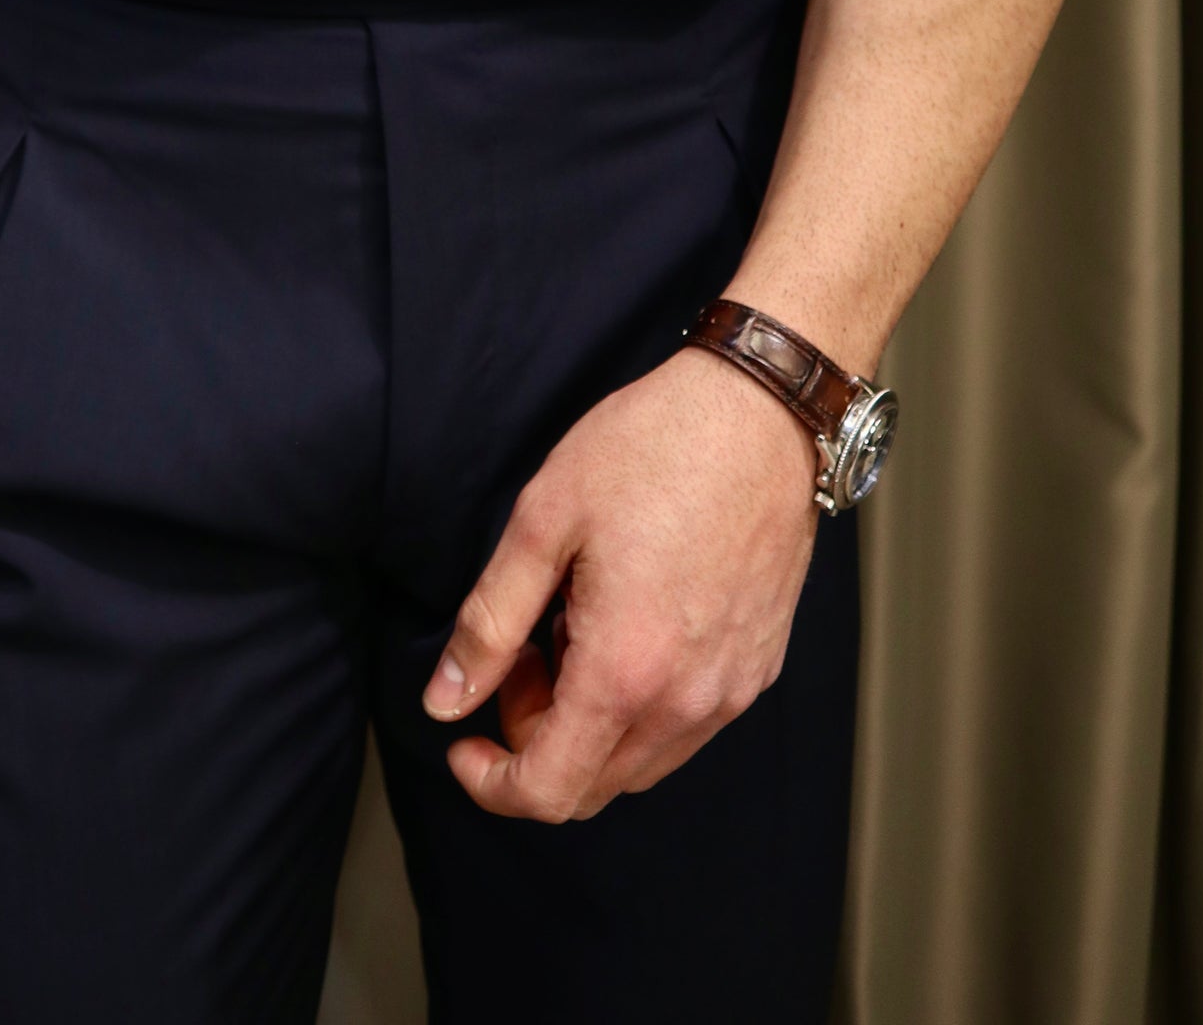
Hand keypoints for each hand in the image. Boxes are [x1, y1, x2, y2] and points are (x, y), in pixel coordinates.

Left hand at [422, 348, 819, 820]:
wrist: (759, 411)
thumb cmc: (651, 449)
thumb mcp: (543, 521)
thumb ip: (489, 623)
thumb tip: (444, 702)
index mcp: (625, 671)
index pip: (549, 791)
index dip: (491, 783)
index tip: (463, 741)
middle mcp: (688, 702)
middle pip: (592, 786)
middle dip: (536, 738)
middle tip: (523, 650)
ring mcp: (732, 690)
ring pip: (639, 762)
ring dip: (588, 723)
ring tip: (574, 625)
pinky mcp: (759, 667)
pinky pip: (686, 727)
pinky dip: (640, 705)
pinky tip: (629, 623)